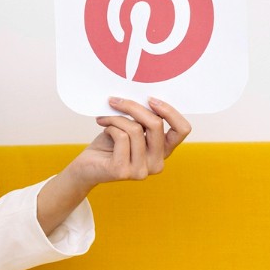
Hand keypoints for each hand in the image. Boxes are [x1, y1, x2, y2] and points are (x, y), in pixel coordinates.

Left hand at [69, 95, 192, 185]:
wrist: (86, 167)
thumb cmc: (109, 144)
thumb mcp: (130, 127)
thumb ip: (142, 119)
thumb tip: (142, 98)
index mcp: (163, 151)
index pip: (182, 130)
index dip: (170, 111)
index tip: (150, 99)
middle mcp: (157, 163)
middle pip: (156, 124)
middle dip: (134, 107)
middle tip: (115, 100)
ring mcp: (141, 170)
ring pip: (135, 129)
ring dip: (116, 118)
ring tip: (105, 119)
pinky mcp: (123, 171)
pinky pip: (121, 137)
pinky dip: (110, 127)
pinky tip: (104, 130)